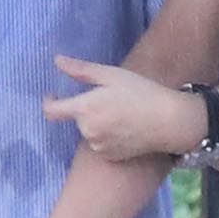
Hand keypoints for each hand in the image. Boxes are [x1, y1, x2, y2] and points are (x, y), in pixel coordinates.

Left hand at [44, 55, 207, 163]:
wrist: (169, 121)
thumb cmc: (142, 92)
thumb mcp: (112, 75)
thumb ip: (81, 70)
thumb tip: (57, 61)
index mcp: (85, 108)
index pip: (51, 111)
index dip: (49, 102)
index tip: (52, 96)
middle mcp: (87, 130)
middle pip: (77, 119)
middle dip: (88, 110)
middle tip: (112, 100)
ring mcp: (98, 146)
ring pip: (90, 132)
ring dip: (98, 124)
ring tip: (123, 115)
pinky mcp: (110, 156)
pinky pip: (101, 145)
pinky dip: (109, 137)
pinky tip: (127, 129)